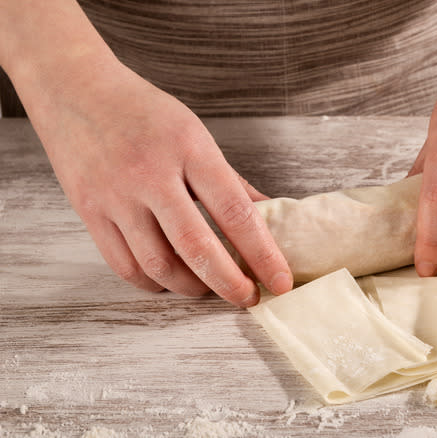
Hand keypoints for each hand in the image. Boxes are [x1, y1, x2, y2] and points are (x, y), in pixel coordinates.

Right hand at [15, 57, 292, 305]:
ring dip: (191, 287)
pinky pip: (124, 265)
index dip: (263, 254)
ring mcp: (116, 195)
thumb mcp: (197, 134)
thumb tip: (268, 217)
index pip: (235, 212)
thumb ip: (231, 181)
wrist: (75, 88)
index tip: (280, 281)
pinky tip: (170, 280)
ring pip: (158, 264)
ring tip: (210, 288)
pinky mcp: (89, 211)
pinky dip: (152, 282)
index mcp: (190, 149)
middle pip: (197, 247)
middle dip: (229, 282)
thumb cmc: (145, 111)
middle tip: (248, 298)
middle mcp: (151, 174)